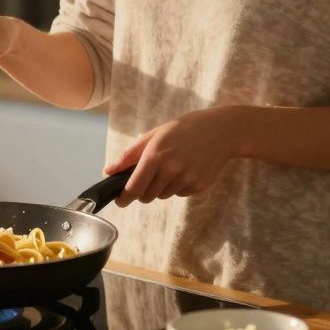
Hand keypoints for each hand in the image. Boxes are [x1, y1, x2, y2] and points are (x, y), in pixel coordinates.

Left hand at [103, 107, 244, 205]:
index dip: (124, 198)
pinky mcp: (199, 186)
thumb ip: (129, 155)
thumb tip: (107, 171)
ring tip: (172, 166)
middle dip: (143, 190)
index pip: (134, 187)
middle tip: (150, 175)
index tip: (120, 201)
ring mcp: (187, 179)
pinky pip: (180, 194)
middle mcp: (171, 169)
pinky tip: (186, 168)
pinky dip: (178, 186)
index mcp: (156, 155)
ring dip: (161, 187)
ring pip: (163, 196)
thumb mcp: (154, 135)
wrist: (222, 130)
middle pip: (147, 196)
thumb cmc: (184, 129)